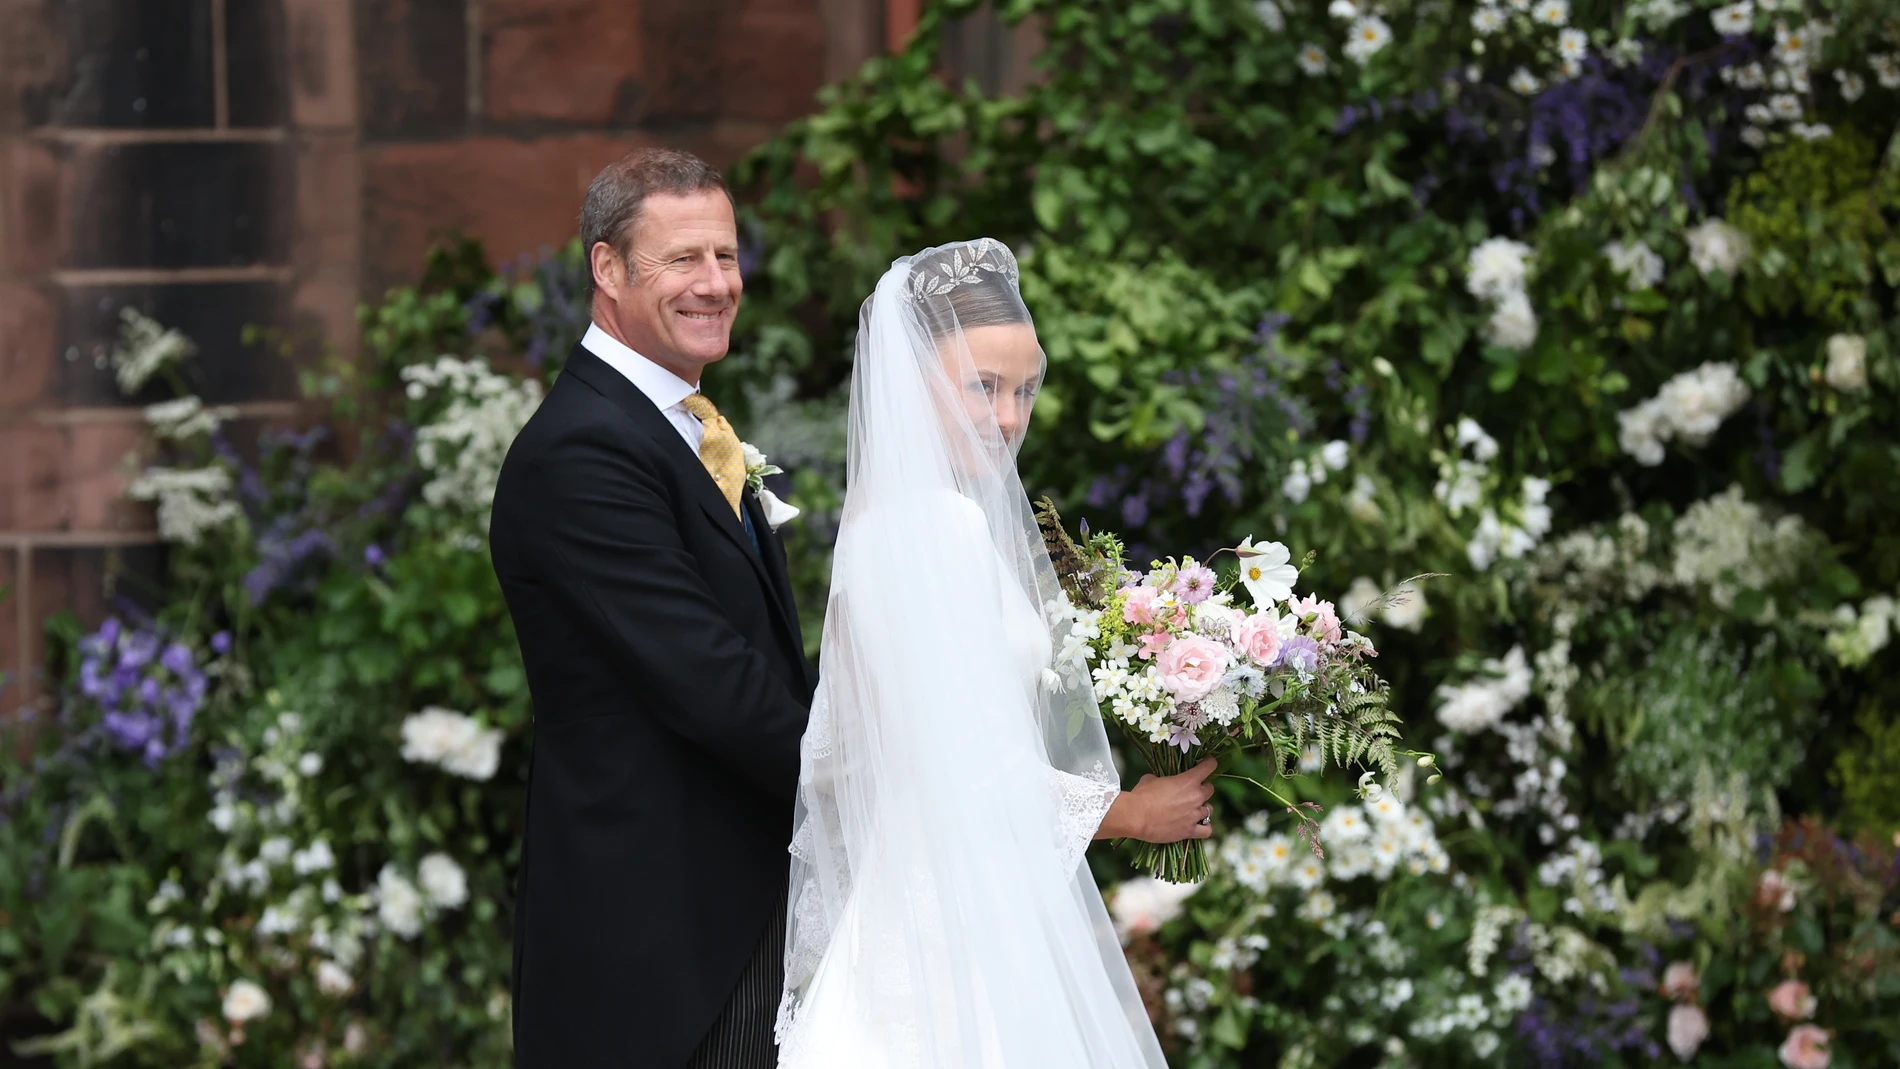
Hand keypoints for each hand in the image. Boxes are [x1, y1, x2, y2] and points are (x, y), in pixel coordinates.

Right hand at [1095, 757, 1217, 842]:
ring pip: (1209, 809)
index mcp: (1188, 780)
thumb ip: (1162, 779)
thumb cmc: (1142, 795)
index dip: (1210, 763)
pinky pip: (1207, 830)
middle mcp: (1196, 797)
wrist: (1135, 816)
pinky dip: (1204, 827)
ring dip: (1202, 807)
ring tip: (1192, 809)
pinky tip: (1198, 825)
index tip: (1209, 762)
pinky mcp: (1190, 831)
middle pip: (1210, 789)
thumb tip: (1160, 781)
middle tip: (1192, 791)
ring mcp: (1194, 815)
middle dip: (1202, 788)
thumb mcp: (1151, 779)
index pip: (1209, 767)